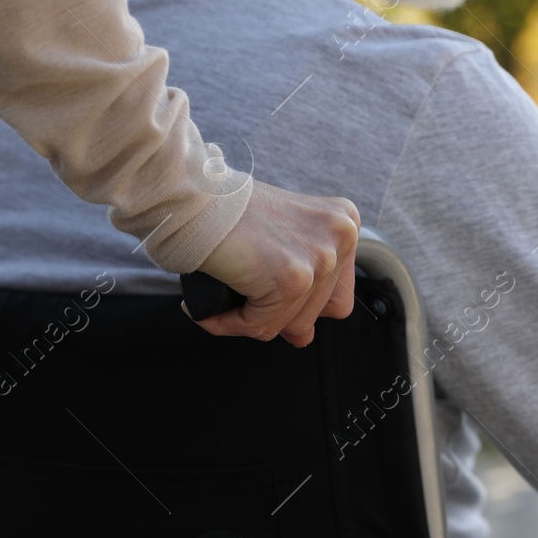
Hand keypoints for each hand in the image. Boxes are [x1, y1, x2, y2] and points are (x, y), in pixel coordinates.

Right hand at [189, 180, 358, 347]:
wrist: (192, 198)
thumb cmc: (227, 213)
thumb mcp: (283, 238)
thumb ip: (304, 285)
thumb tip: (304, 338)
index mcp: (344, 223)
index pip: (339, 294)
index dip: (301, 304)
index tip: (270, 294)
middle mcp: (341, 236)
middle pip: (318, 314)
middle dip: (275, 313)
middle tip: (242, 296)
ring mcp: (321, 256)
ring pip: (291, 325)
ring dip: (251, 320)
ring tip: (223, 300)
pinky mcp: (293, 278)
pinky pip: (262, 326)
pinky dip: (229, 324)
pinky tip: (210, 312)